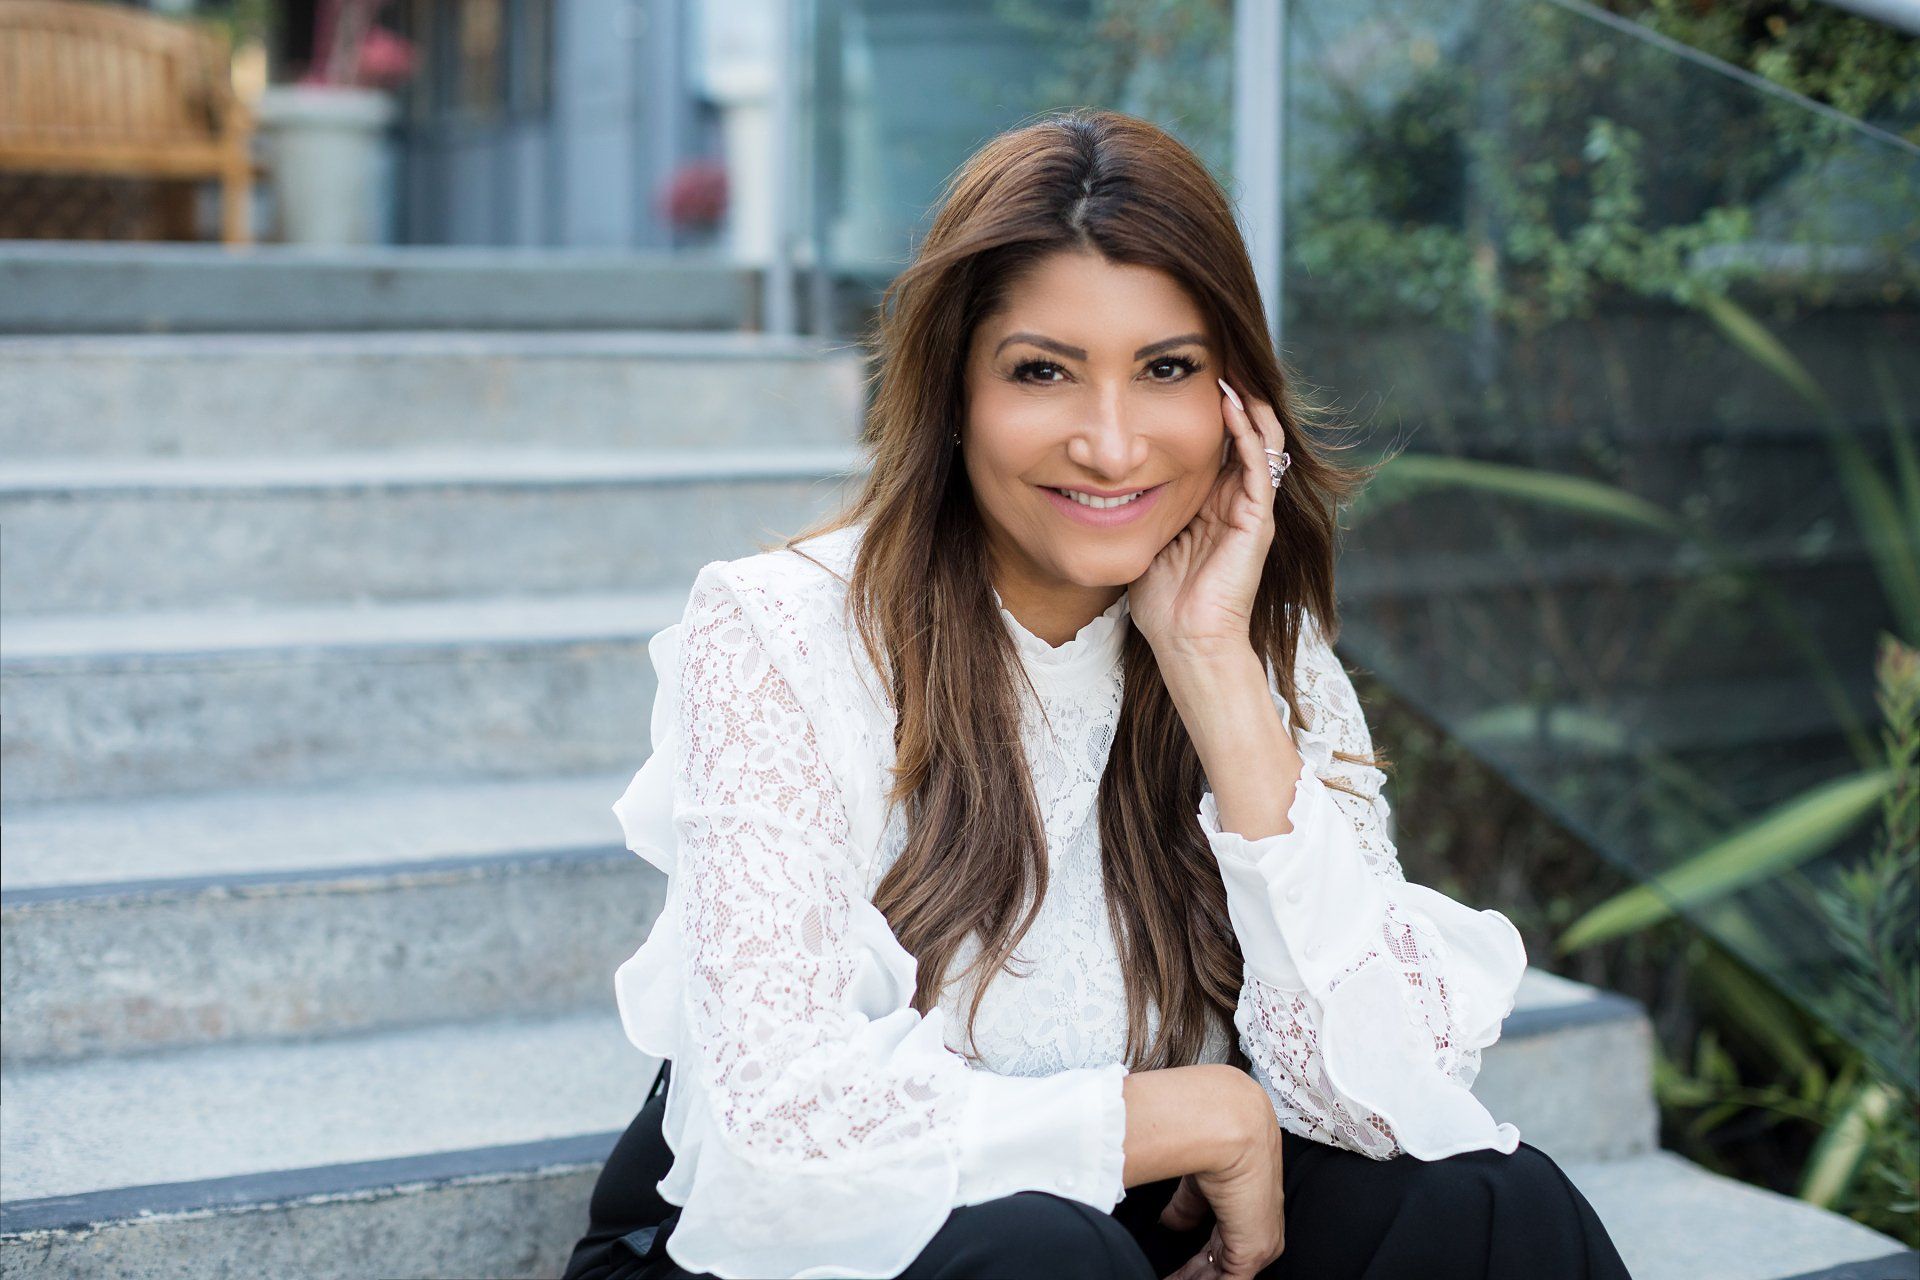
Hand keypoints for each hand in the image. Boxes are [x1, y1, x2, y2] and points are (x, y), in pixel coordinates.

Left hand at [1128, 377, 1284, 662]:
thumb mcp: (1146, 540)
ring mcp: (1251, 511)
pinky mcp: (1258, 522)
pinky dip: (1247, 433)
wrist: (1186, 643)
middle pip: (1244, 435)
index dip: (1208, 412)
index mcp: (1213, 506)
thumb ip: (1137, 510)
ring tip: (1230, 370)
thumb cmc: (1163, 603)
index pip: (1218, 445)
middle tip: (1215, 357)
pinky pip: (1259, 466)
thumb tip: (1101, 484)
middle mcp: (1237, 503)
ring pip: (1260, 442)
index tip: (1188, 378)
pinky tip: (1232, 405)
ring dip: (1246, 405)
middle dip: (1232, 397)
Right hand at [1157, 1081, 1286, 1279]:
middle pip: (1221, 1264)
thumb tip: (1172, 1222)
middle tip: (1165, 1279)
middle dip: (1191, 1274)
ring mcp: (1259, 1242)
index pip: (1219, 1244)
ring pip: (1224, 1274)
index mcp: (1246, 1207)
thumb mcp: (1198, 1180)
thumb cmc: (1215, 1134)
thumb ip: (1188, 1206)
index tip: (1171, 1270)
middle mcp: (1257, 1226)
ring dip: (1191, 1278)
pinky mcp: (1254, 1251)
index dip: (1194, 1260)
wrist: (1230, 1125)